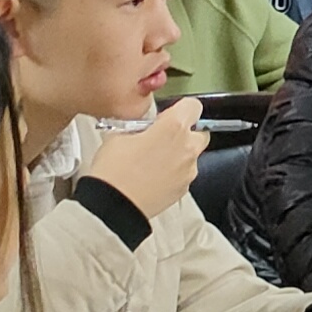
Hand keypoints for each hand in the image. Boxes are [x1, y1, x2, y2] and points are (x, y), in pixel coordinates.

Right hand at [85, 97, 207, 216]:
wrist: (112, 206)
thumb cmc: (113, 169)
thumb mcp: (119, 134)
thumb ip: (140, 126)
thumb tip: (145, 128)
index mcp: (174, 127)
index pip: (193, 106)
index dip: (180, 109)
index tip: (167, 117)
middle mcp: (187, 147)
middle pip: (199, 132)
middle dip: (184, 133)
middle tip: (160, 139)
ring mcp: (188, 170)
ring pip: (192, 155)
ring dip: (178, 154)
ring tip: (152, 161)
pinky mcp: (184, 189)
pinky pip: (184, 174)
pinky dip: (174, 173)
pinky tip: (153, 177)